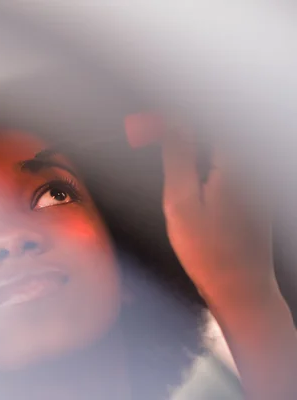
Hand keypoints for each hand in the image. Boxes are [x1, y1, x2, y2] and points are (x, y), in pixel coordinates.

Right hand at [159, 122, 274, 300]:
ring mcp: (257, 180)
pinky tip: (187, 175)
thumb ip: (178, 157)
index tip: (149, 121)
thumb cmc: (209, 253)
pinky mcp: (255, 193)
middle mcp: (252, 167)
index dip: (173, 116)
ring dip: (191, 144)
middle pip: (212, 132)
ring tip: (162, 150)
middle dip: (180, 128)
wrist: (241, 289)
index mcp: (236, 164)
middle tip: (148, 133)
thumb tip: (172, 122)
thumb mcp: (181, 202)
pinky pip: (227, 164)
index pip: (204, 122)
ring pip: (219, 148)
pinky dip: (204, 160)